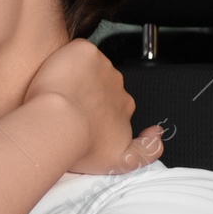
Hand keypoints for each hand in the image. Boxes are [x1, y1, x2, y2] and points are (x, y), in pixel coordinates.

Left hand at [23, 37, 162, 174]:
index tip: (83, 118)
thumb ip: (146, 151)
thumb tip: (157, 136)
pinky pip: (77, 51)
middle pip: (101, 85)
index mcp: (125, 106)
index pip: (114, 104)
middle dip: (86, 93)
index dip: (97, 110)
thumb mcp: (122, 162)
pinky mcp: (85, 53)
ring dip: (75, 77)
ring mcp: (102, 67)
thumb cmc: (80, 146)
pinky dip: (67, 59)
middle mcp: (118, 86)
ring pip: (88, 68)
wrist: (59, 126)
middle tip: (65, 107)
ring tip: (57, 93)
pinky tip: (56, 75)